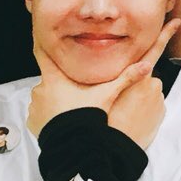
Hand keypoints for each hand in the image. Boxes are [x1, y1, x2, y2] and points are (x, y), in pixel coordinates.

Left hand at [28, 17, 178, 138]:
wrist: (75, 145)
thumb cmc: (87, 116)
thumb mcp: (107, 94)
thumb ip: (125, 78)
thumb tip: (147, 66)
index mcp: (56, 78)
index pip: (43, 52)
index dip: (42, 43)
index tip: (41, 34)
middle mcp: (41, 89)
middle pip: (49, 78)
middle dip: (60, 82)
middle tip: (74, 90)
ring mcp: (35, 106)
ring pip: (45, 96)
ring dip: (54, 99)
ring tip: (70, 108)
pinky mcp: (33, 121)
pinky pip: (40, 113)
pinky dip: (48, 114)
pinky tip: (63, 120)